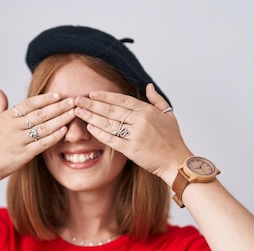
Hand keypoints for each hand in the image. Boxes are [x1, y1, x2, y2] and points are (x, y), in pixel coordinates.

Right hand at [0, 89, 75, 180]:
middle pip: (40, 113)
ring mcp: (20, 141)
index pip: (29, 103)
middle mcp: (14, 127)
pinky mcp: (24, 154)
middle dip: (59, 106)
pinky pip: (43, 143)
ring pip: (44, 127)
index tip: (59, 94)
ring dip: (61, 119)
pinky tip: (65, 131)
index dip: (45, 98)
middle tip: (73, 100)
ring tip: (73, 113)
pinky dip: (54, 136)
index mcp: (7, 117)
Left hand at [74, 84, 191, 184]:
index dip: (105, 96)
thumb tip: (148, 85)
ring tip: (78, 112)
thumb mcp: (169, 114)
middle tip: (77, 100)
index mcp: (148, 110)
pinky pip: (111, 139)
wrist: (176, 161)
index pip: (122, 99)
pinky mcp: (131, 149)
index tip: (92, 93)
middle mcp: (141, 121)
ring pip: (108, 123)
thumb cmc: (173, 139)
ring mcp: (135, 135)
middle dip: (92, 104)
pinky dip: (99, 133)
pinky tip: (89, 127)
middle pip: (111, 110)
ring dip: (91, 117)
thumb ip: (157, 99)